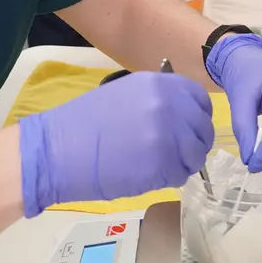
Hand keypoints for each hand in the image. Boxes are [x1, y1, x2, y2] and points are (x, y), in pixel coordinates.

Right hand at [18, 72, 213, 215]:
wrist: (59, 149)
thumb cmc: (86, 121)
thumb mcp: (127, 93)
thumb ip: (157, 99)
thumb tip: (181, 114)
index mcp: (159, 84)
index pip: (200, 100)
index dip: (198, 117)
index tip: (190, 128)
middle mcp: (168, 106)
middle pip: (202, 129)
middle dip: (194, 143)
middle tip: (177, 153)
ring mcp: (166, 136)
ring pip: (195, 154)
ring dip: (184, 163)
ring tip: (160, 165)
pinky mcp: (160, 166)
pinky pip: (180, 175)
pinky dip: (170, 179)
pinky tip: (149, 175)